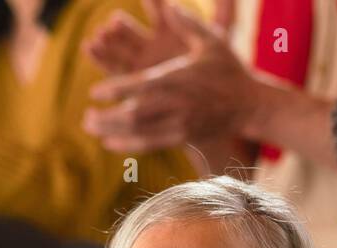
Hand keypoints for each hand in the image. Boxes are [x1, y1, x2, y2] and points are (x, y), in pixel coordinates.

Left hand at [82, 2, 253, 152]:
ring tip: (91, 128)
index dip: (115, 90)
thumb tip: (169, 6)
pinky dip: (127, 145)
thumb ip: (188, 24)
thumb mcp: (212, 41)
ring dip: (112, 131)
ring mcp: (179, 124)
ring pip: (139, 132)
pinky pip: (150, 144)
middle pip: (134, 114)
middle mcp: (176, 104)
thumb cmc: (229, 70)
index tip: (94, 93)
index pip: (140, 85)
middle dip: (107, 116)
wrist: (250, 105)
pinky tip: (109, 143)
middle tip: (86, 117)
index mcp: (178, 78)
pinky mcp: (183, 138)